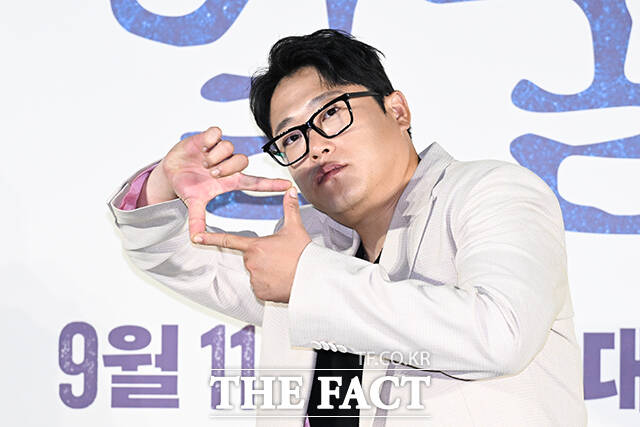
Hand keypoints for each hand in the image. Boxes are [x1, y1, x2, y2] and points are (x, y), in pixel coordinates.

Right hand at [160, 127, 291, 238]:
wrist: (171, 173)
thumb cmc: (188, 186)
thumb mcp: (194, 203)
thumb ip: (197, 219)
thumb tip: (195, 238)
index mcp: (231, 181)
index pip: (256, 183)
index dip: (272, 184)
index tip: (288, 186)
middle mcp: (229, 164)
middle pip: (242, 161)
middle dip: (226, 167)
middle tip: (211, 173)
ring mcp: (220, 150)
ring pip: (229, 147)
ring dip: (214, 156)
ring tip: (202, 162)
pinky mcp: (209, 137)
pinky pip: (216, 133)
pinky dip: (208, 140)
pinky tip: (200, 148)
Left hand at [193, 187, 311, 302]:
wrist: (312, 278)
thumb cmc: (304, 255)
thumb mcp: (295, 229)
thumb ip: (290, 209)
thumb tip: (290, 192)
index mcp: (256, 246)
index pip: (229, 240)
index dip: (211, 238)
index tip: (197, 238)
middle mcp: (252, 262)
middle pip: (251, 257)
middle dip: (264, 257)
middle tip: (281, 258)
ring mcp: (255, 278)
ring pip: (256, 273)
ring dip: (267, 272)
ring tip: (283, 270)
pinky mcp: (260, 292)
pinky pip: (261, 287)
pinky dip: (269, 285)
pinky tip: (281, 281)